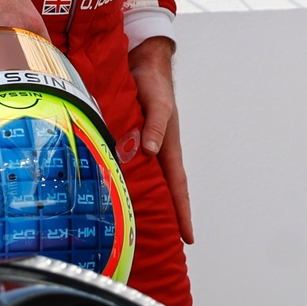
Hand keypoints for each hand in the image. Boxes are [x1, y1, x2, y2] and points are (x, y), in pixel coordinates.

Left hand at [128, 36, 191, 243]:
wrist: (141, 63)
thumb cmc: (155, 84)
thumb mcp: (158, 105)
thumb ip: (155, 126)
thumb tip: (150, 150)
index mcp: (168, 148)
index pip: (178, 187)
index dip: (183, 212)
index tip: (189, 237)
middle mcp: (156, 151)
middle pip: (164, 189)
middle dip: (169, 215)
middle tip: (167, 242)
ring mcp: (143, 146)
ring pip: (147, 180)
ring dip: (148, 201)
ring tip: (143, 226)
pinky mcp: (129, 138)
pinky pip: (130, 166)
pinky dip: (128, 181)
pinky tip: (117, 192)